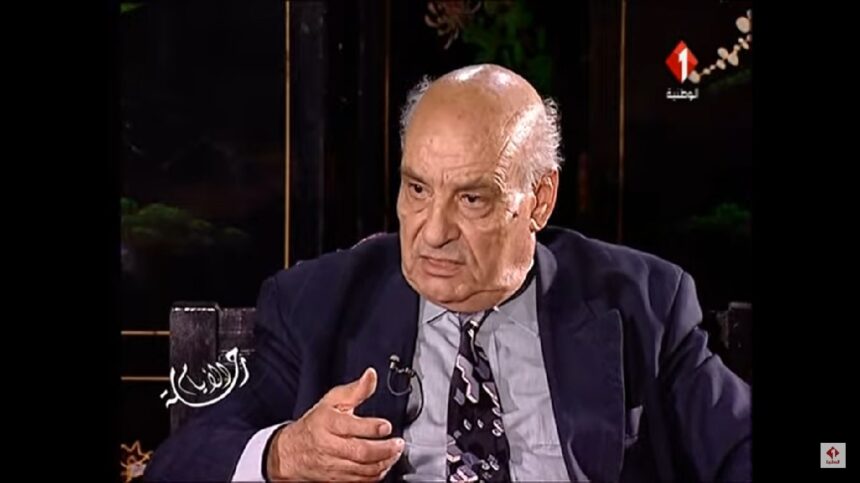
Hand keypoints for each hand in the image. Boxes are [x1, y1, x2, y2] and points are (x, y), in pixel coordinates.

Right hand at [266, 368, 404, 480]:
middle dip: (384, 449)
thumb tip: (371, 375)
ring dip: (384, 462)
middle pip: (360, 452)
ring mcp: (333, 465)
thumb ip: (355, 390)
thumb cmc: (315, 423)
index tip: (387, 426)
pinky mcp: (336, 478)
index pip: (350, 427)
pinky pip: (360, 480)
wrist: (292, 451)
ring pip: (362, 469)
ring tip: (395, 453)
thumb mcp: (332, 401)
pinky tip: (384, 465)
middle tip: (398, 443)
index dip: (371, 427)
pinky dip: (375, 475)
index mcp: (328, 423)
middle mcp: (329, 446)